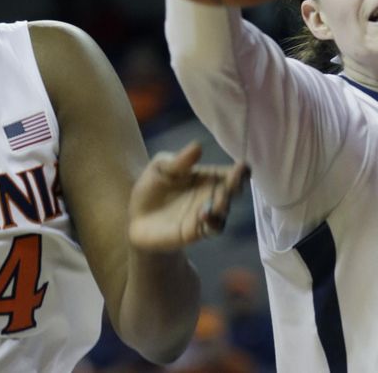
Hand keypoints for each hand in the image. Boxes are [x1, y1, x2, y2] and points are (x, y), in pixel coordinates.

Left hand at [128, 142, 247, 251]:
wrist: (136, 219)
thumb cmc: (151, 188)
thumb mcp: (160, 168)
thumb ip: (179, 160)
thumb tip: (198, 146)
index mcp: (209, 176)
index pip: (233, 172)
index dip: (242, 170)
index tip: (241, 167)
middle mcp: (213, 194)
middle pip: (235, 189)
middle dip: (237, 184)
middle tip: (233, 182)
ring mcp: (207, 213)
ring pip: (226, 209)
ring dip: (224, 204)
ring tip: (218, 202)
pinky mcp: (198, 231)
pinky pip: (215, 228)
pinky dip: (213, 222)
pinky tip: (204, 216)